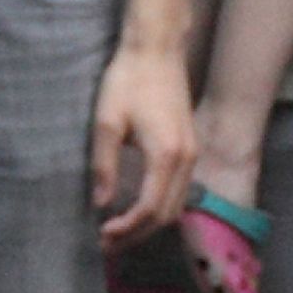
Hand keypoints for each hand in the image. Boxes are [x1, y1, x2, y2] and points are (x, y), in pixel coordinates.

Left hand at [91, 38, 197, 248]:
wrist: (157, 49)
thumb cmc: (129, 80)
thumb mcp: (107, 122)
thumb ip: (104, 165)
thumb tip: (101, 203)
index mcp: (166, 155)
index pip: (150, 209)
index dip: (127, 229)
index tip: (102, 235)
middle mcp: (186, 159)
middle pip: (168, 215)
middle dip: (138, 235)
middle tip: (107, 243)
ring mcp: (192, 153)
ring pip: (177, 205)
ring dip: (150, 224)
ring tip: (119, 231)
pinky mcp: (189, 147)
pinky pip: (180, 190)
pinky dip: (160, 207)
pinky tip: (137, 208)